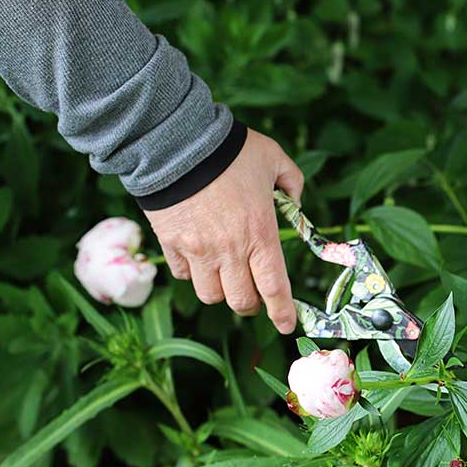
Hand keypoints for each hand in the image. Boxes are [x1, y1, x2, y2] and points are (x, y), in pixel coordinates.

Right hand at [145, 128, 303, 332]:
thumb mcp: (273, 157)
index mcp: (261, 234)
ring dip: (220, 291)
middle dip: (249, 304)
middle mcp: (230, 250)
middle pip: (240, 300)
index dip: (282, 312)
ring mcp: (197, 250)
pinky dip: (191, 273)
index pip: (274, 287)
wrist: (175, 142)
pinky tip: (198, 258)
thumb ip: (291, 181)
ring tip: (223, 275)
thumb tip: (296, 200)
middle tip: (252, 296)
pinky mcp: (170, 244)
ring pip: (210, 295)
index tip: (286, 324)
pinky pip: (183, 275)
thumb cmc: (229, 150)